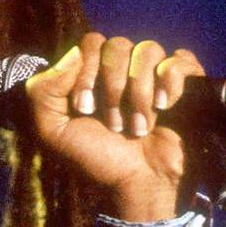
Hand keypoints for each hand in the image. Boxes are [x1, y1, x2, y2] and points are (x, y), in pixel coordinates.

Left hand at [21, 33, 204, 220]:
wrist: (139, 184)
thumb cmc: (96, 160)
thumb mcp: (53, 132)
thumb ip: (42, 91)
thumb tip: (73, 53)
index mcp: (91, 75)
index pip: (91, 42)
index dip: (87, 72)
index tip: (85, 109)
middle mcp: (122, 70)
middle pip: (117, 45)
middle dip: (114, 88)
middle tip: (114, 124)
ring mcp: (153, 76)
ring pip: (148, 49)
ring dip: (140, 93)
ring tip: (139, 127)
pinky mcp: (183, 85)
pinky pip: (180, 60)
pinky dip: (171, 81)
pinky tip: (165, 107)